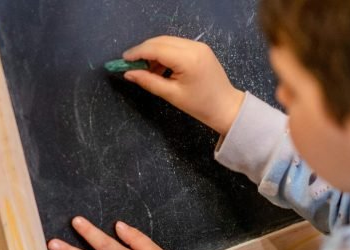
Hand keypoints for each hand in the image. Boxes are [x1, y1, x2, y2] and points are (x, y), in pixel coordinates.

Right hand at [123, 35, 244, 134]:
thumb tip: (128, 73)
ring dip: (154, 53)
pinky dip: (165, 54)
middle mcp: (193, 46)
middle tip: (131, 66)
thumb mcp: (171, 95)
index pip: (155, 48)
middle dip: (144, 51)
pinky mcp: (200, 48)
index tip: (123, 61)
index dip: (137, 53)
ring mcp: (198, 45)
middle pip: (160, 41)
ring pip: (168, 42)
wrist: (226, 107)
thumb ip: (148, 81)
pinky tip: (160, 68)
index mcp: (188, 59)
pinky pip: (176, 46)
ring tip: (146, 71)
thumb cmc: (200, 106)